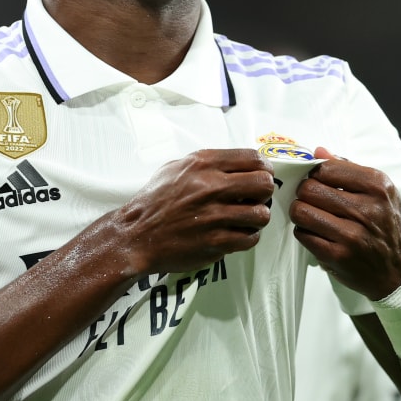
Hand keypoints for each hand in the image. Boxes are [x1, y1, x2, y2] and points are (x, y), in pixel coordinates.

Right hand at [117, 148, 276, 273]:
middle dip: (264, 191)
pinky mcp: (216, 242)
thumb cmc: (156, 200)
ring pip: (262, 214)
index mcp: (204, 164)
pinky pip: (250, 238)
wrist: (136, 234)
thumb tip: (239, 163)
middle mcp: (212, 187)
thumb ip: (208, 162)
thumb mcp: (176, 167)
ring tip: (247, 218)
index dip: (263, 168)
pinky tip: (237, 233)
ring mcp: (215, 216)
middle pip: (264, 184)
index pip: (253, 159)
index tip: (261, 175)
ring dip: (257, 217)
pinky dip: (248, 237)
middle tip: (256, 198)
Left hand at [288, 147, 400, 299]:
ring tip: (312, 215)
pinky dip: (304, 232)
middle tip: (311, 200)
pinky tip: (317, 233)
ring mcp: (353, 235)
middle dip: (304, 193)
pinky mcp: (339, 256)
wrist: (398, 269)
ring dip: (300, 212)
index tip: (319, 182)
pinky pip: (302, 234)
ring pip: (301, 211)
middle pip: (309, 189)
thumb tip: (318, 151)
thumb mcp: (378, 192)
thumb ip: (347, 168)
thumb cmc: (383, 224)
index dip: (316, 174)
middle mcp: (368, 209)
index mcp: (378, 186)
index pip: (327, 168)